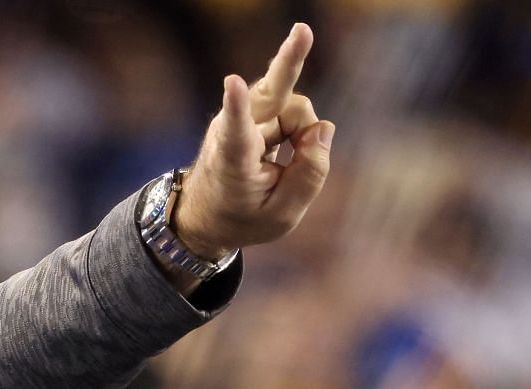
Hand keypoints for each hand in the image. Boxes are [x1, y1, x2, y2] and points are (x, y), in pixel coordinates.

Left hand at [175, 22, 334, 258]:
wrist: (207, 214)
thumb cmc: (241, 217)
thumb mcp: (282, 215)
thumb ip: (309, 176)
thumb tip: (322, 128)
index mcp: (232, 161)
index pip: (235, 133)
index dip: (237, 107)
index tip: (232, 83)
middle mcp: (235, 131)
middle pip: (271, 92)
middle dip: (290, 61)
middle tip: (303, 30)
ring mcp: (244, 116)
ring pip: (295, 108)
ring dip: (302, 136)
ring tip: (285, 166)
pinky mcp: (255, 112)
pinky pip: (294, 112)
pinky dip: (299, 133)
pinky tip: (283, 150)